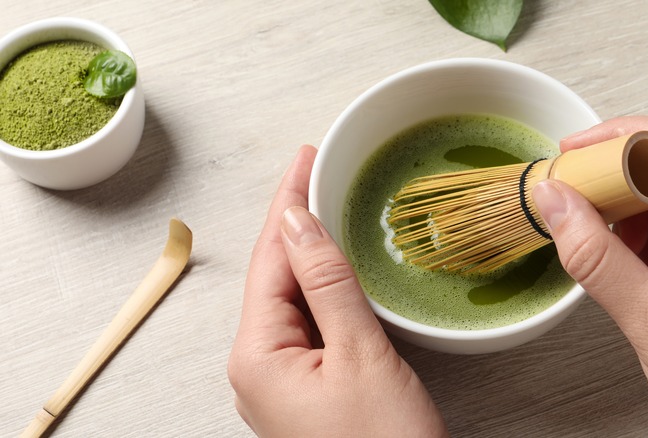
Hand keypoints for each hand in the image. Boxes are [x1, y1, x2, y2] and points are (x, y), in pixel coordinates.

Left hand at [228, 145, 446, 436]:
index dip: (288, 203)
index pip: (270, 259)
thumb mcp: (360, 354)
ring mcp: (283, 380)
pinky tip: (334, 265)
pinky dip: (322, 288)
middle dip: (295, 220)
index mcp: (258, 356)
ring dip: (309, 252)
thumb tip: (299, 220)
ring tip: (325, 202)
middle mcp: (260, 367)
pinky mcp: (309, 388)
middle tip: (316, 169)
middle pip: (275, 275)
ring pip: (292, 298)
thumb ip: (327, 282)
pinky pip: (309, 323)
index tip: (305, 159)